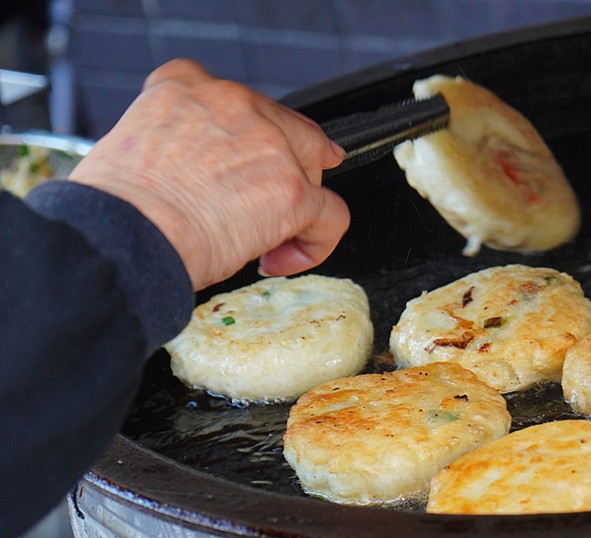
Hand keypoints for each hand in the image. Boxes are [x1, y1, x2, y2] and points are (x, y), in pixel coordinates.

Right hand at [69, 59, 349, 289]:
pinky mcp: (293, 192)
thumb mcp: (131, 142)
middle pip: (289, 132)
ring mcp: (270, 147)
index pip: (239, 104)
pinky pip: (332, 216)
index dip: (249, 142)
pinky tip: (283, 259)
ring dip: (296, 209)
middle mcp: (235, 105)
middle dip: (284, 173)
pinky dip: (316, 243)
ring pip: (313, 172)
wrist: (125, 234)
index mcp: (187, 86)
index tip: (242, 167)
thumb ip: (174, 141)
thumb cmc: (119, 206)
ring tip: (263, 241)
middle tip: (259, 209)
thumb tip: (195, 174)